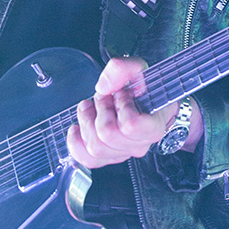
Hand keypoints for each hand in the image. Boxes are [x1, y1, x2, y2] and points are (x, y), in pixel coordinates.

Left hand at [66, 57, 202, 168]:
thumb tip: (102, 88)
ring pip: (95, 147)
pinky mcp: (108, 157)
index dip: (120, 106)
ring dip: (88, 121)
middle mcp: (140, 144)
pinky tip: (77, 128)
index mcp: (153, 126)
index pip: (130, 125)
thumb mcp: (137, 68)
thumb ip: (121, 69)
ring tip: (93, 107)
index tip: (122, 94)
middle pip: (107, 135)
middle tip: (105, 97)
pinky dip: (76, 143)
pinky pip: (87, 159)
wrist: (142, 97)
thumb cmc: (143, 86)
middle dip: (101, 109)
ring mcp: (124, 153)